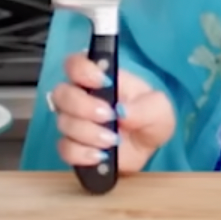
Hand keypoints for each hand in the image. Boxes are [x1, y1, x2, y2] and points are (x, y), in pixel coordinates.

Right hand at [48, 53, 174, 172]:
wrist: (146, 149)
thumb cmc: (149, 118)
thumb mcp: (159, 109)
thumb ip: (146, 107)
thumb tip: (123, 111)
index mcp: (99, 78)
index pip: (75, 63)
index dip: (82, 70)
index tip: (102, 82)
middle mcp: (80, 96)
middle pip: (62, 93)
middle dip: (83, 105)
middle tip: (108, 115)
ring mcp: (73, 122)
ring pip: (63, 122)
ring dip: (88, 132)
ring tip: (113, 140)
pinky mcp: (72, 146)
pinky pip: (65, 149)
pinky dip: (82, 154)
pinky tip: (101, 156)